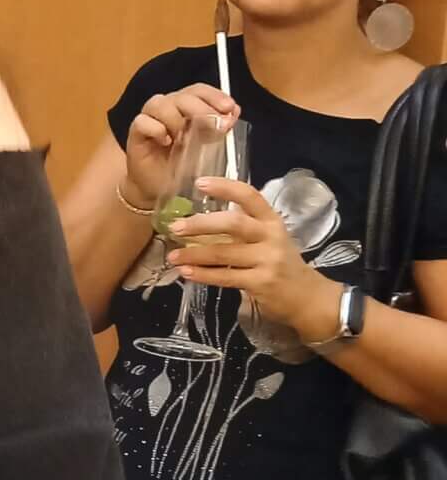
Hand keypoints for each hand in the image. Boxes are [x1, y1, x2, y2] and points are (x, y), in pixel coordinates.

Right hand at [120, 84, 240, 208]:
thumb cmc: (180, 166)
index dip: (214, 96)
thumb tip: (234, 112)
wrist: (157, 189)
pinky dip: (156, 129)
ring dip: (176, 119)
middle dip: (201, 109)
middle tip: (214, 125)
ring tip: (184, 139)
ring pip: (160, 104)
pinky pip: (142, 121)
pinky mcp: (136, 133)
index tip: (229, 108)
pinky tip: (166, 142)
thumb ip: (219, 127)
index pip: (199, 90)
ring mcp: (150, 119)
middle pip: (181, 96)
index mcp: (186, 107)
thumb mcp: (206, 146)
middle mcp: (167, 108)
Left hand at [168, 177, 333, 336]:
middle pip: (233, 223)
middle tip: (176, 227)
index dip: (225, 188)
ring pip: (224, 253)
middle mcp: (270, 236)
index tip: (200, 183)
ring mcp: (267, 260)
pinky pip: (225, 276)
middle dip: (201, 224)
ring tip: (172, 256)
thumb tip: (199, 222)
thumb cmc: (281, 263)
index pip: (250, 196)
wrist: (307, 296)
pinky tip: (186, 272)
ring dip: (194, 254)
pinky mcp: (261, 282)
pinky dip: (203, 275)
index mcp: (272, 220)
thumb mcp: (269, 239)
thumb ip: (243, 228)